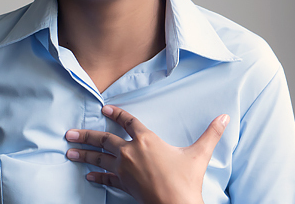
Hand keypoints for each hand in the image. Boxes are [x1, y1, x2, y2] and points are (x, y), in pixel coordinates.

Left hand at [65, 105, 229, 203]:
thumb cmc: (186, 180)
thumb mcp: (199, 154)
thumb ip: (211, 134)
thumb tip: (225, 117)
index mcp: (147, 140)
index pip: (129, 122)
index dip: (117, 114)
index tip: (104, 109)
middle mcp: (131, 152)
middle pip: (104, 139)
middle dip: (86, 135)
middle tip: (69, 133)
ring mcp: (125, 170)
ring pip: (99, 158)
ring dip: (84, 154)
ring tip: (68, 151)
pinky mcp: (124, 185)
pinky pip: (106, 179)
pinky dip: (96, 177)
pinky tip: (87, 177)